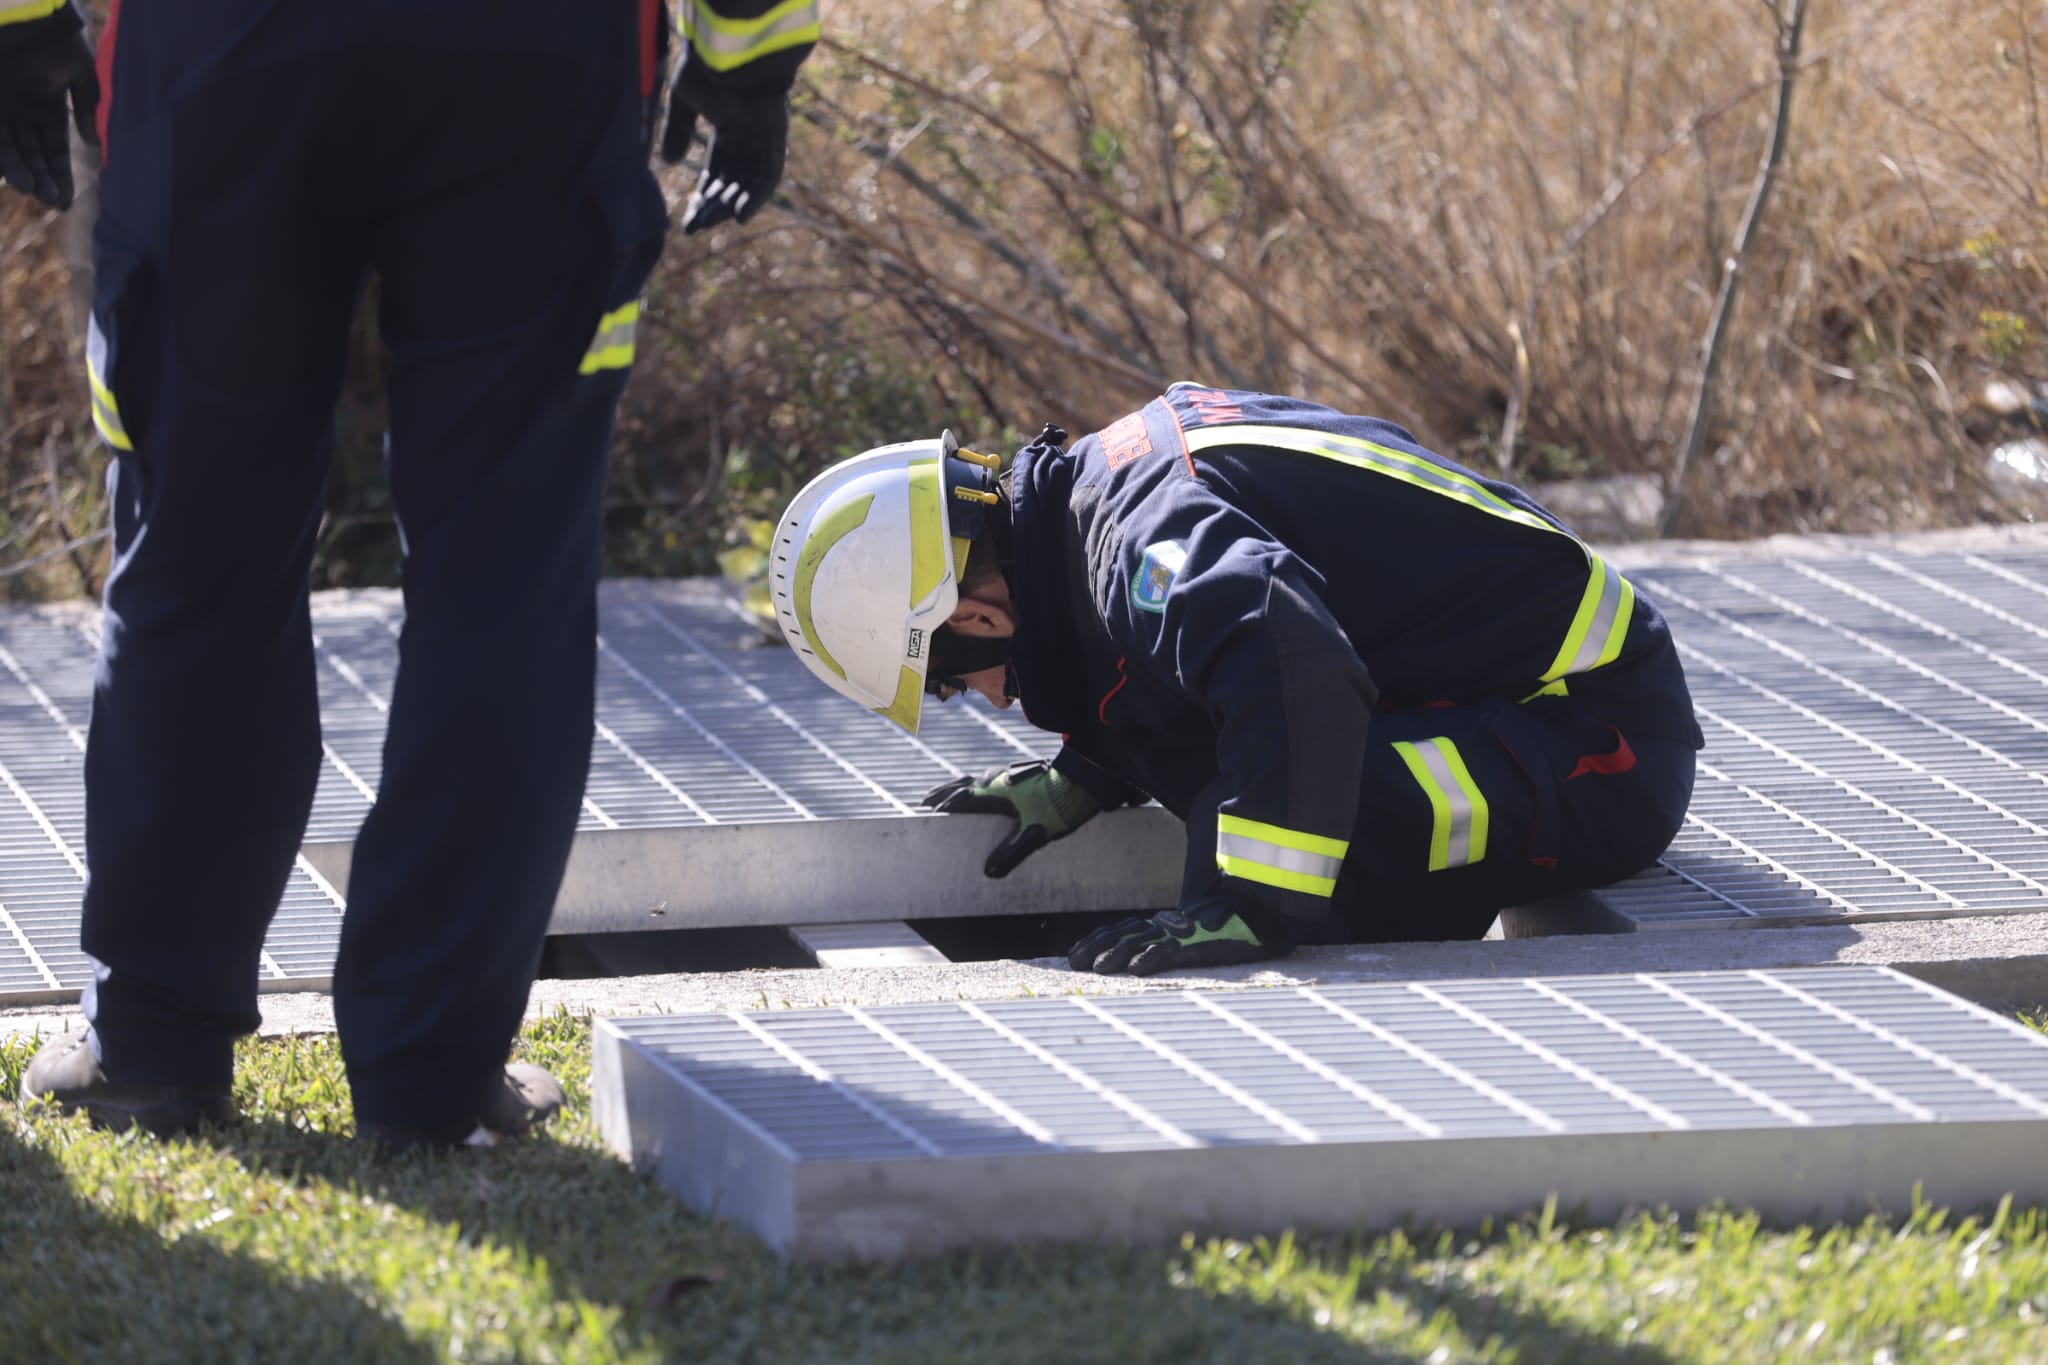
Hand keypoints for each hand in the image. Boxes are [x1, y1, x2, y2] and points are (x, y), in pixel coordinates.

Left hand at [0, 20, 98, 210]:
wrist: (24, 16)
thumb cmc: (54, 39)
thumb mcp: (81, 70)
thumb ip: (87, 106)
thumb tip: (93, 143)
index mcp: (48, 104)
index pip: (55, 147)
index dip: (61, 173)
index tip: (67, 201)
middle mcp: (24, 111)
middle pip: (33, 154)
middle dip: (43, 179)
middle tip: (53, 204)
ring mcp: (4, 108)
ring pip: (13, 150)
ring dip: (24, 173)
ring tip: (36, 194)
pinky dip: (5, 159)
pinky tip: (16, 177)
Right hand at [660, 83, 787, 234]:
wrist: (728, 53)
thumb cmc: (704, 69)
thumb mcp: (683, 103)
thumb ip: (679, 132)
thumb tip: (670, 162)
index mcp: (725, 123)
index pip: (716, 170)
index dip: (703, 195)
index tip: (688, 221)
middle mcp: (746, 133)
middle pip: (731, 180)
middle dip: (714, 205)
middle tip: (696, 227)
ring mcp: (764, 136)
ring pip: (749, 181)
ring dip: (732, 204)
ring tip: (713, 224)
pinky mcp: (777, 137)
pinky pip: (770, 174)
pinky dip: (757, 196)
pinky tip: (740, 215)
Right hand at [921, 758, 1100, 878]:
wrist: (1086, 781)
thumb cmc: (1061, 806)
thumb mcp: (1035, 833)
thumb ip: (1011, 853)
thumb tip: (989, 872)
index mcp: (998, 792)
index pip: (962, 798)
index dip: (944, 805)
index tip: (927, 812)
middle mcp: (1001, 780)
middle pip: (965, 783)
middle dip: (944, 792)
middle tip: (926, 800)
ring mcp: (1012, 775)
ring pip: (978, 778)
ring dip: (961, 785)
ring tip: (951, 792)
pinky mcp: (1024, 775)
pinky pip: (993, 777)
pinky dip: (979, 783)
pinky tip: (985, 787)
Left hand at [1066, 897, 1295, 975]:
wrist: (1272, 908)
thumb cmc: (1243, 922)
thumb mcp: (1205, 933)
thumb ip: (1182, 940)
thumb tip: (1155, 955)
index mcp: (1170, 924)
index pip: (1127, 929)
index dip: (1100, 940)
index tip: (1076, 954)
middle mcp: (1173, 925)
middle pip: (1125, 933)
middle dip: (1097, 946)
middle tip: (1073, 962)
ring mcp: (1186, 932)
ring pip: (1143, 941)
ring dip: (1117, 953)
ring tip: (1097, 968)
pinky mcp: (1204, 942)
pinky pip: (1175, 950)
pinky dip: (1154, 958)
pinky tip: (1136, 970)